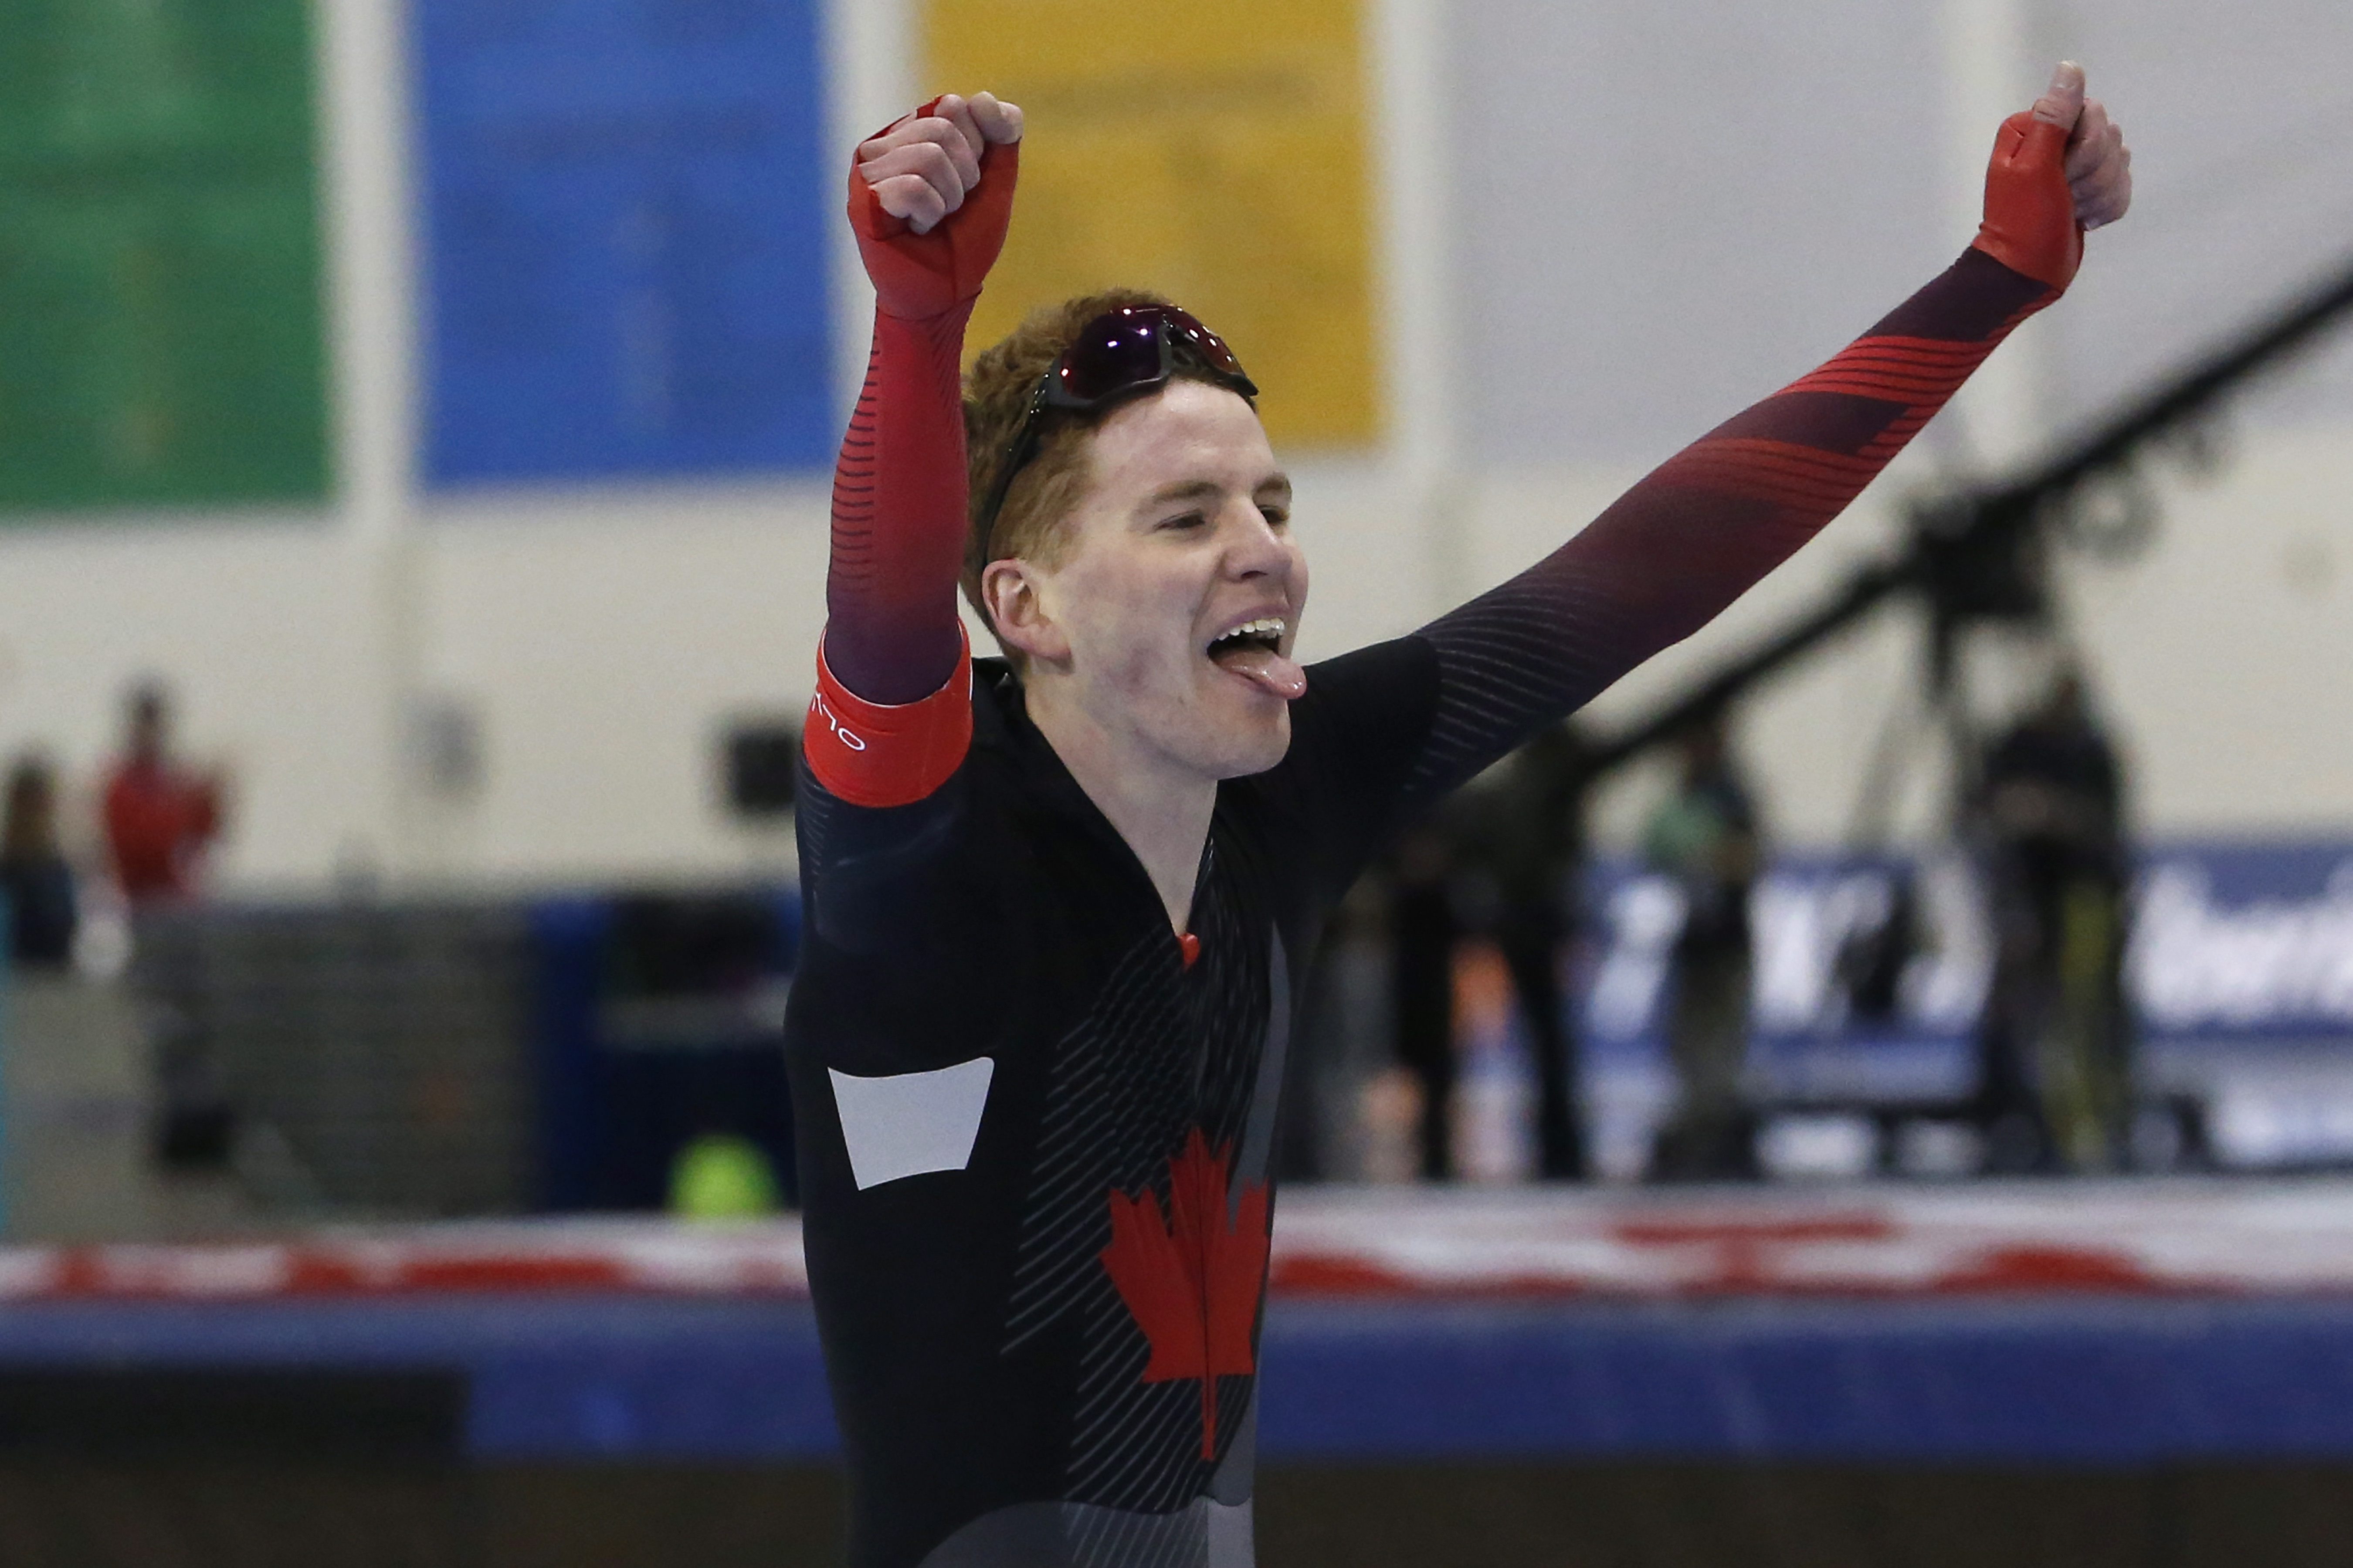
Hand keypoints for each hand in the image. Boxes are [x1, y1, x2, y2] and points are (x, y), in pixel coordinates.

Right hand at [856, 92, 1023, 236]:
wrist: (946, 295)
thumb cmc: (965, 239)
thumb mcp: (995, 180)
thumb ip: (1001, 134)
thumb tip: (980, 98)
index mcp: (916, 131)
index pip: (958, 107)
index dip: (978, 150)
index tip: (969, 183)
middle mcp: (887, 143)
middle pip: (942, 128)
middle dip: (964, 176)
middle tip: (951, 207)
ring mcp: (868, 169)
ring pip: (928, 156)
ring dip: (947, 198)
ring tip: (933, 219)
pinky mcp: (861, 198)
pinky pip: (912, 186)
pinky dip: (928, 213)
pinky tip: (916, 228)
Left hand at [1973, 62, 2131, 291]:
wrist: (2024, 274)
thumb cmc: (2023, 223)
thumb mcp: (2036, 168)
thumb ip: (2055, 117)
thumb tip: (2070, 68)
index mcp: (2033, 129)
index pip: (2091, 112)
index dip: (2087, 147)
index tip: (2062, 174)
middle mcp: (2055, 141)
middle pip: (2109, 136)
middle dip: (2093, 174)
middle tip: (2064, 197)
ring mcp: (2074, 166)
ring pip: (2122, 161)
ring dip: (2101, 193)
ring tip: (2071, 212)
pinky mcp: (2090, 189)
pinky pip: (2124, 185)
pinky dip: (2108, 207)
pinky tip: (2084, 220)